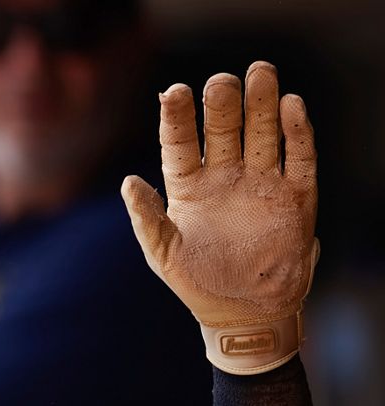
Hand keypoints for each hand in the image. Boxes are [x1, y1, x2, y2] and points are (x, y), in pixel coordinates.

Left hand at [121, 61, 317, 373]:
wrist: (243, 315)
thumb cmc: (196, 284)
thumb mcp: (163, 254)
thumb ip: (146, 219)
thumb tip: (127, 182)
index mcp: (188, 187)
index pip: (179, 143)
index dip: (177, 117)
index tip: (174, 92)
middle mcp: (224, 177)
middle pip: (223, 129)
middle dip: (223, 103)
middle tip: (221, 80)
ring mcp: (260, 183)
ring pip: (262, 133)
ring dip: (262, 104)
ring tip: (260, 72)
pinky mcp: (294, 196)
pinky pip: (298, 157)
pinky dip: (296, 132)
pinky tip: (290, 106)